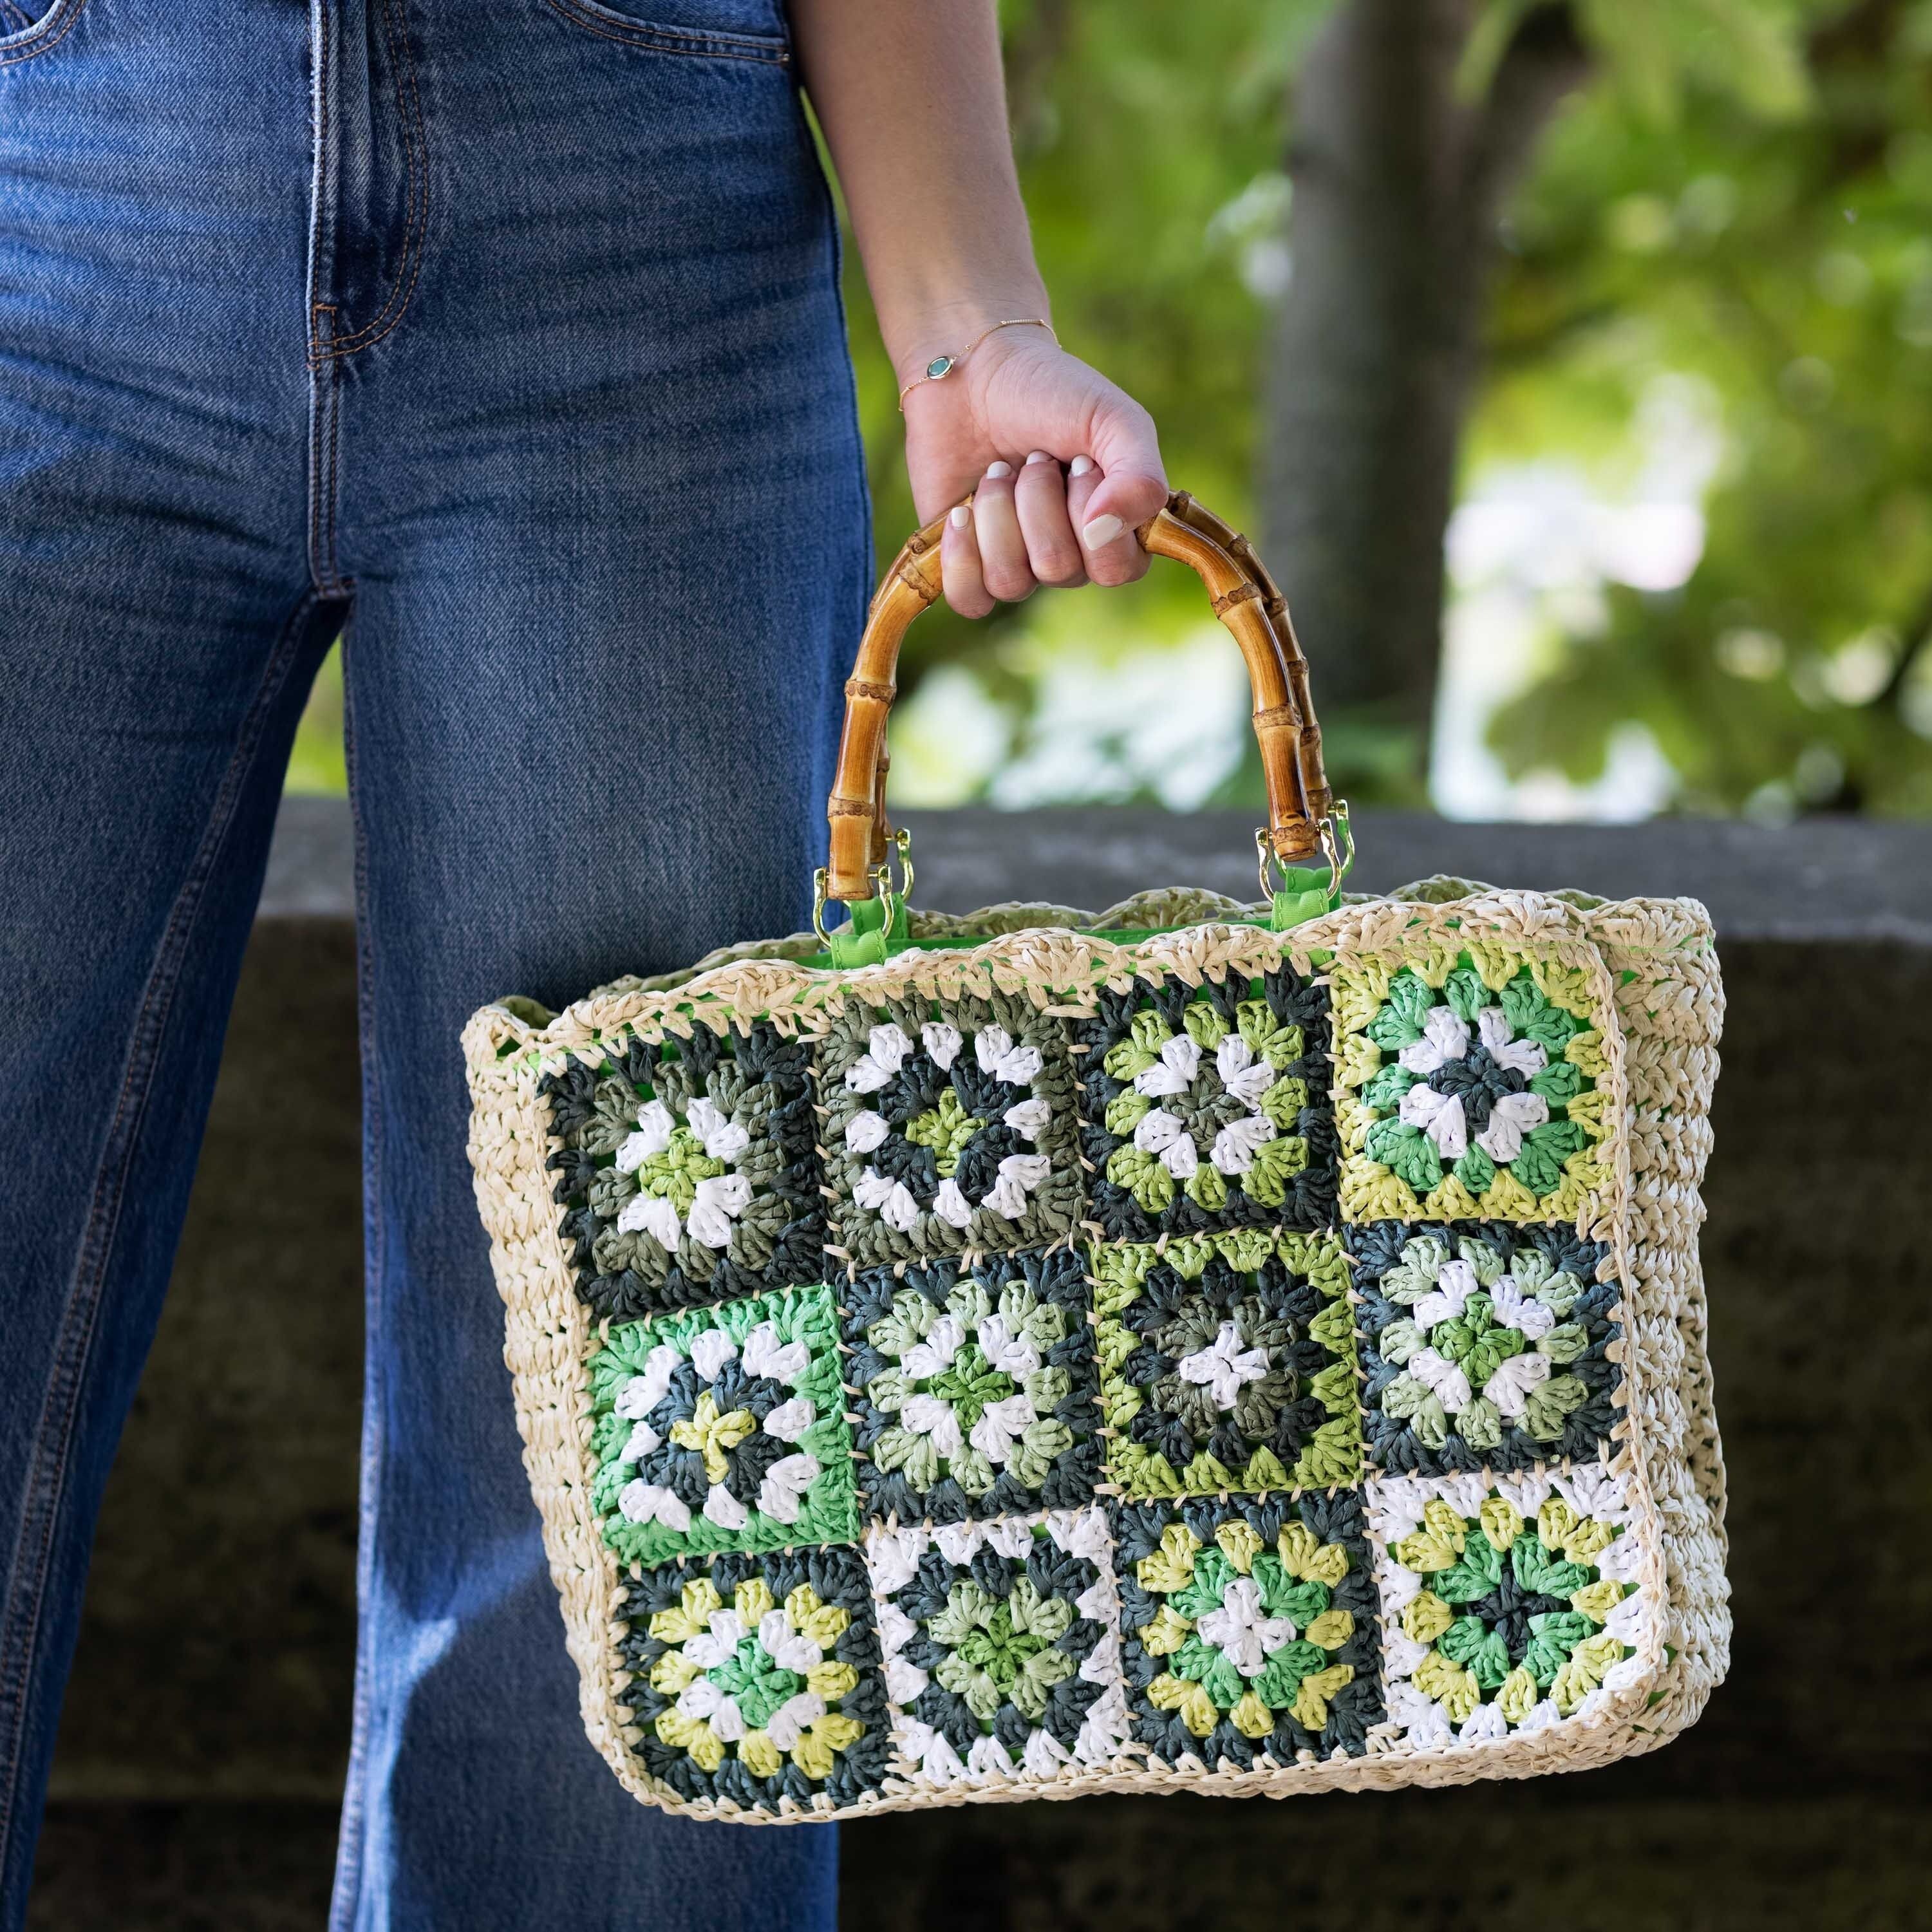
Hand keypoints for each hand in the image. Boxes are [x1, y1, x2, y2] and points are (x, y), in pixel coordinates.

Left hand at [899, 322, 1167, 617]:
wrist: (974, 372)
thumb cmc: (1053, 392)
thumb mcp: (1114, 420)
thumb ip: (1140, 476)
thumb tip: (1105, 531)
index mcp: (1117, 529)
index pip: (1118, 570)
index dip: (1093, 518)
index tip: (1080, 462)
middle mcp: (1072, 556)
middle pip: (1059, 570)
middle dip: (1038, 503)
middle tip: (1034, 459)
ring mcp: (1019, 564)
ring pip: (1011, 581)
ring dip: (998, 512)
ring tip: (996, 471)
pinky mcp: (969, 567)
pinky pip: (971, 600)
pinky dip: (962, 556)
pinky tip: (960, 512)